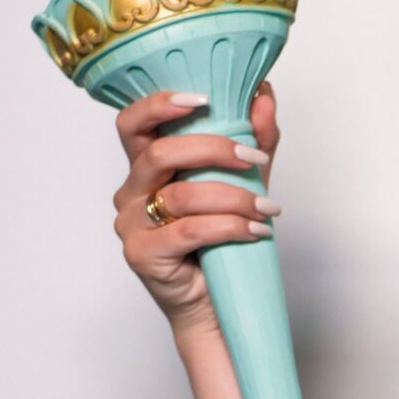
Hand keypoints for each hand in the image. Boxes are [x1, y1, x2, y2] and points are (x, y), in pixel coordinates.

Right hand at [111, 81, 281, 332]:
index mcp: (146, 166)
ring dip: (234, 197)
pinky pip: (188, 231)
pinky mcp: (142, 255)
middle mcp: (131, 191)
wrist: (216, 303)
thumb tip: (264, 95)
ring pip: (181, 195)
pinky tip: (256, 231)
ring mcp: (132, 224)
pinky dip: (229, 227)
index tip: (204, 98)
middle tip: (254, 157)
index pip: (133, 123)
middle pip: (161, 153)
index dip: (159, 105)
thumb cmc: (222, 241)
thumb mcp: (244, 183)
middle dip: (214, 149)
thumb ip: (253, 139)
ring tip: (268, 209)